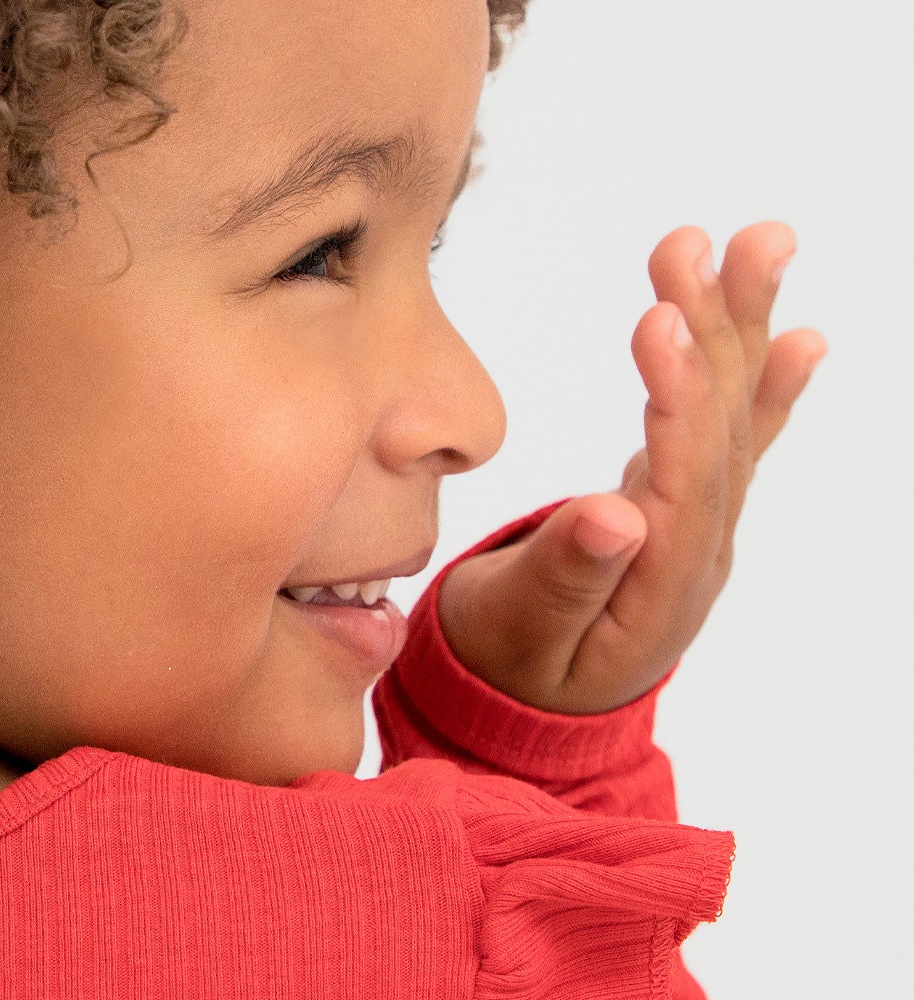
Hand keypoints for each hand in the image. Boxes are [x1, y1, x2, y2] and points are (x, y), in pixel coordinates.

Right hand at [437, 222, 826, 714]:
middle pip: (718, 428)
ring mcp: (698, 525)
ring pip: (728, 415)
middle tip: (694, 245)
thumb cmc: (508, 669)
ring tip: (751, 242)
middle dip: (710, 329)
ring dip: (736, 325)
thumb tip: (616, 516)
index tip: (661, 318)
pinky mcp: (681, 504)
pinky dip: (762, 381)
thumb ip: (568, 579)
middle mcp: (699, 548)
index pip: (683, 477)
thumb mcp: (520, 634)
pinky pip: (728, 435)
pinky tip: (794, 333)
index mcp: (662, 582)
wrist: (526, 703)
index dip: (678, 397)